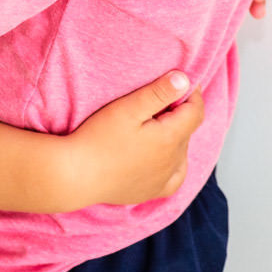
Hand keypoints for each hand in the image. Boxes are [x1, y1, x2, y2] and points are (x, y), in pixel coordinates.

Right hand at [71, 71, 203, 205]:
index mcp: (169, 139)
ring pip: (181, 152)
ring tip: (157, 122)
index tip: (183, 81)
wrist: (76, 174)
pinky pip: (175, 178)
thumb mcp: (128, 107)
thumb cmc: (99, 138)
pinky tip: (165, 157)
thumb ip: (159, 93)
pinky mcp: (150, 192)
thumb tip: (184, 80)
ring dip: (176, 135)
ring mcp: (162, 180)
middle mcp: (172, 162)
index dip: (192, 94)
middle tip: (160, 98)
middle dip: (180, 112)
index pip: (195, 113)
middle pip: (187, 131)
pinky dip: (175, 163)